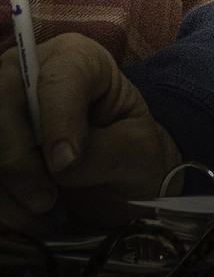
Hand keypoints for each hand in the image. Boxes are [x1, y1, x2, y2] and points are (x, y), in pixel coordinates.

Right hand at [0, 32, 181, 230]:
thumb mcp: (137, 150)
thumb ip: (104, 151)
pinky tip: (25, 217)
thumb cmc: (130, 152)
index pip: (59, 76)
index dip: (57, 119)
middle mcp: (34, 71)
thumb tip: (59, 164)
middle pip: (5, 97)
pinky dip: (1, 199)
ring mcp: (6, 104)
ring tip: (41, 213)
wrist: (115, 179)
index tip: (65, 163)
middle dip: (18, 156)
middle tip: (46, 198)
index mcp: (80, 59)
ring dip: (6, 185)